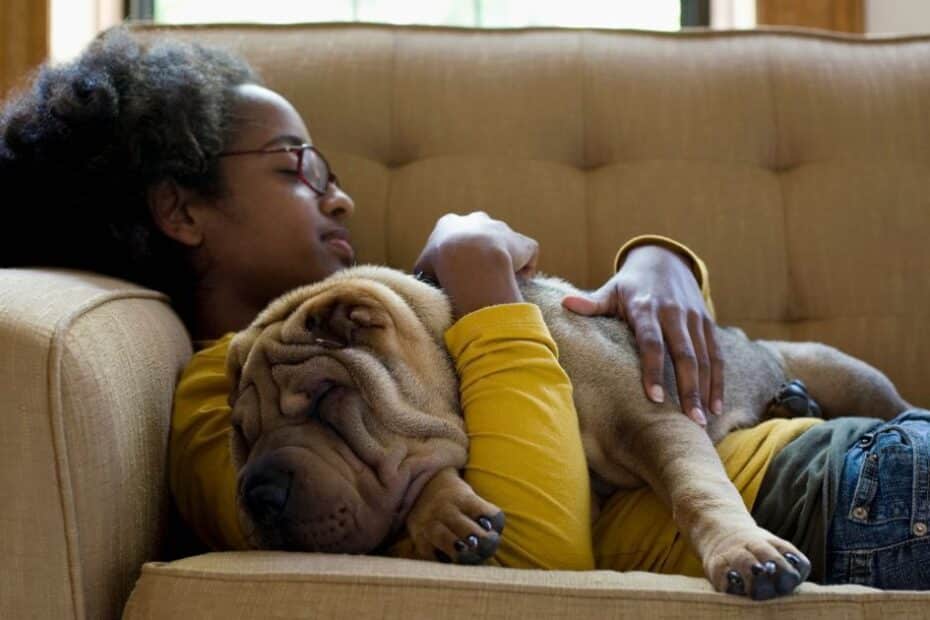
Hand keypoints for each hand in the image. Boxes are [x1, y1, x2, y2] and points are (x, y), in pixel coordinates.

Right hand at [413, 212, 538, 317]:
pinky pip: (528, 254)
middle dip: (480, 252)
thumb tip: (426, 281)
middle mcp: (478, 220)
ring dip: (502, 261)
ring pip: (504, 245)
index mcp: (450, 223)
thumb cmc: (441, 265)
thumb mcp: (422, 268)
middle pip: (480, 235)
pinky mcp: (523, 242)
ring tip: (496, 282)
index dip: (454, 253)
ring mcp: (502, 229)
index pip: (452, 235)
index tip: (455, 271)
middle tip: (476, 275)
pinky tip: (518, 281)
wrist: (470, 261)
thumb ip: (425, 270)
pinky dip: (525, 268)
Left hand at [562, 244, 722, 425]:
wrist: (665, 260)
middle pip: (685, 354)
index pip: (652, 342)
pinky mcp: (708, 324)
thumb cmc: (631, 285)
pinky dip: (717, 381)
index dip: (654, 370)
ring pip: (705, 358)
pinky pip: (716, 355)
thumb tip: (565, 303)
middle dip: (688, 388)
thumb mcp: (611, 290)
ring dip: (705, 390)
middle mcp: (675, 313)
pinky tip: (714, 406)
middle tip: (690, 422)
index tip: (656, 398)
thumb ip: (592, 303)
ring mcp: (694, 319)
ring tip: (701, 421)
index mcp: (647, 307)